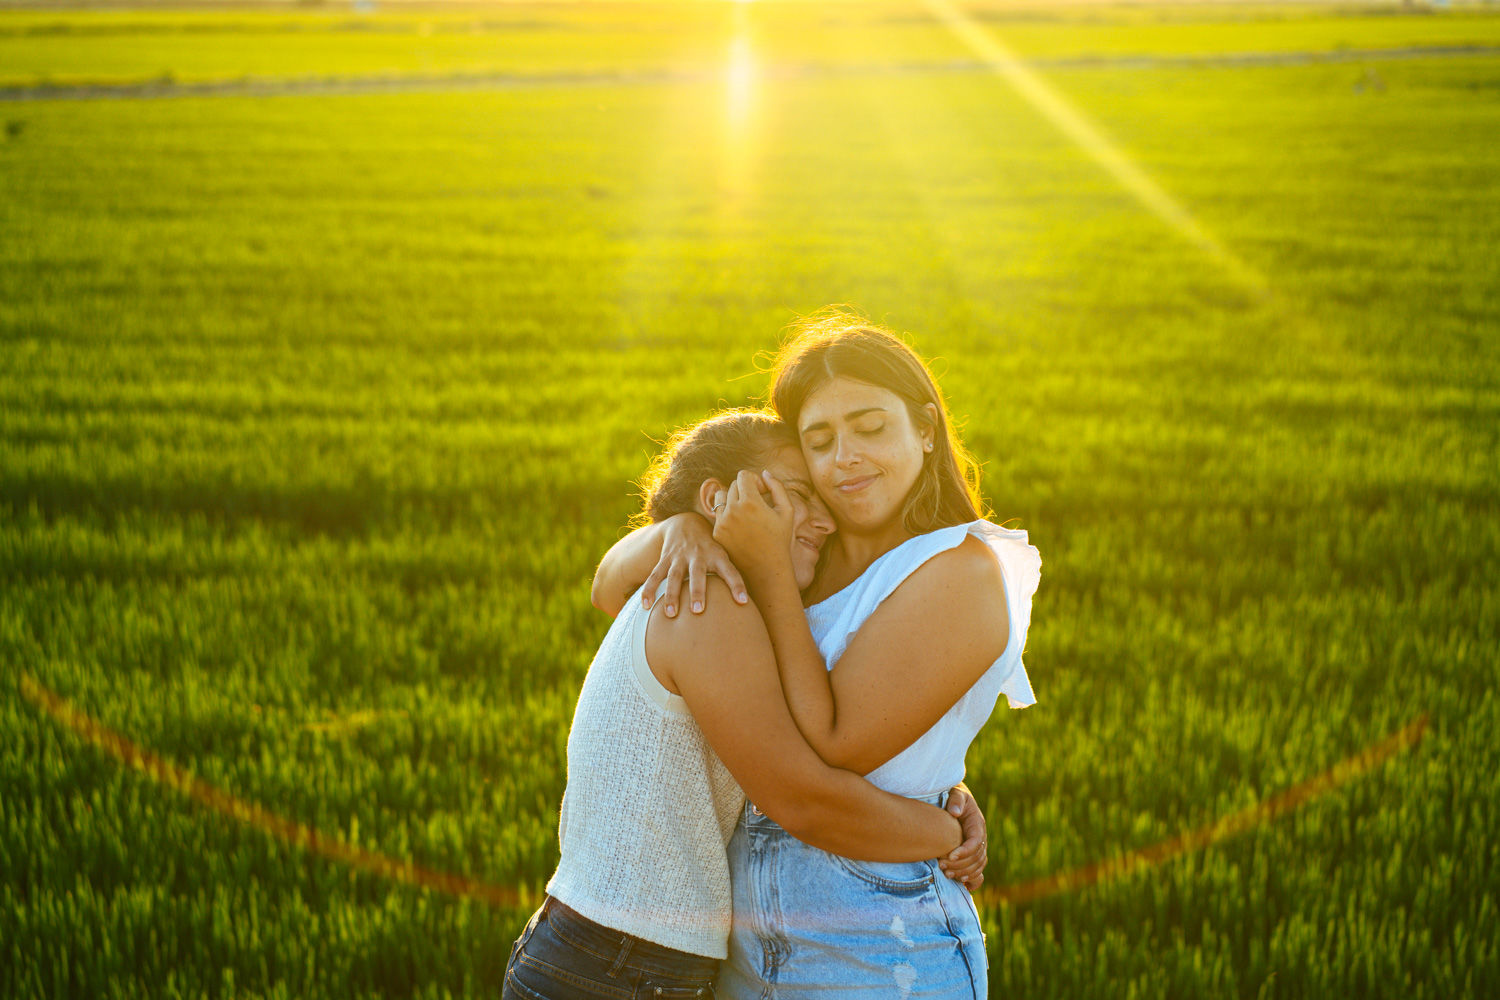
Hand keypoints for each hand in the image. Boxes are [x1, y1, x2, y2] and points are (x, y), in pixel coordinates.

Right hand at [642, 512, 746, 617]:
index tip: (743, 602)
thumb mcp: (724, 554)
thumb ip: (733, 574)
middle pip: (697, 574)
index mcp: (717, 555)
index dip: (737, 585)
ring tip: (671, 614)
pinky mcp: (665, 559)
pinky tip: (646, 606)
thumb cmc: (711, 548)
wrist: (686, 523)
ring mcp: (680, 557)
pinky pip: (655, 575)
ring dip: (672, 595)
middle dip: (697, 592)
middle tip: (697, 611)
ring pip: (674, 576)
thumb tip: (748, 602)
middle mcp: (698, 555)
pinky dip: (649, 590)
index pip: (730, 571)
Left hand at [713, 470, 795, 585]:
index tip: (763, 492)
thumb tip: (764, 473)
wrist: (767, 569)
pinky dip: (728, 514)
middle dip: (745, 489)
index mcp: (750, 503)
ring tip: (745, 510)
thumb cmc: (780, 539)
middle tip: (757, 503)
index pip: (743, 475)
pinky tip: (741, 525)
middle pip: (733, 485)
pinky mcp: (717, 533)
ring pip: (721, 497)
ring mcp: (722, 523)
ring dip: (731, 498)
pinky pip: (718, 513)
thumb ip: (777, 487)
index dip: (755, 480)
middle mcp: (732, 511)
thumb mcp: (786, 511)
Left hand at [939, 783, 987, 888]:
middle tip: (942, 866)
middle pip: (977, 857)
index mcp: (977, 824)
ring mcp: (978, 847)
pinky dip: (973, 879)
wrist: (955, 800)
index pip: (975, 842)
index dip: (965, 851)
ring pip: (978, 866)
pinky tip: (963, 885)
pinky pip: (979, 870)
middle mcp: (980, 837)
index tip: (950, 856)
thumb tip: (955, 812)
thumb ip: (956, 801)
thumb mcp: (956, 793)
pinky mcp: (973, 854)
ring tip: (946, 874)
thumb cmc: (954, 796)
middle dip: (960, 864)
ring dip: (964, 873)